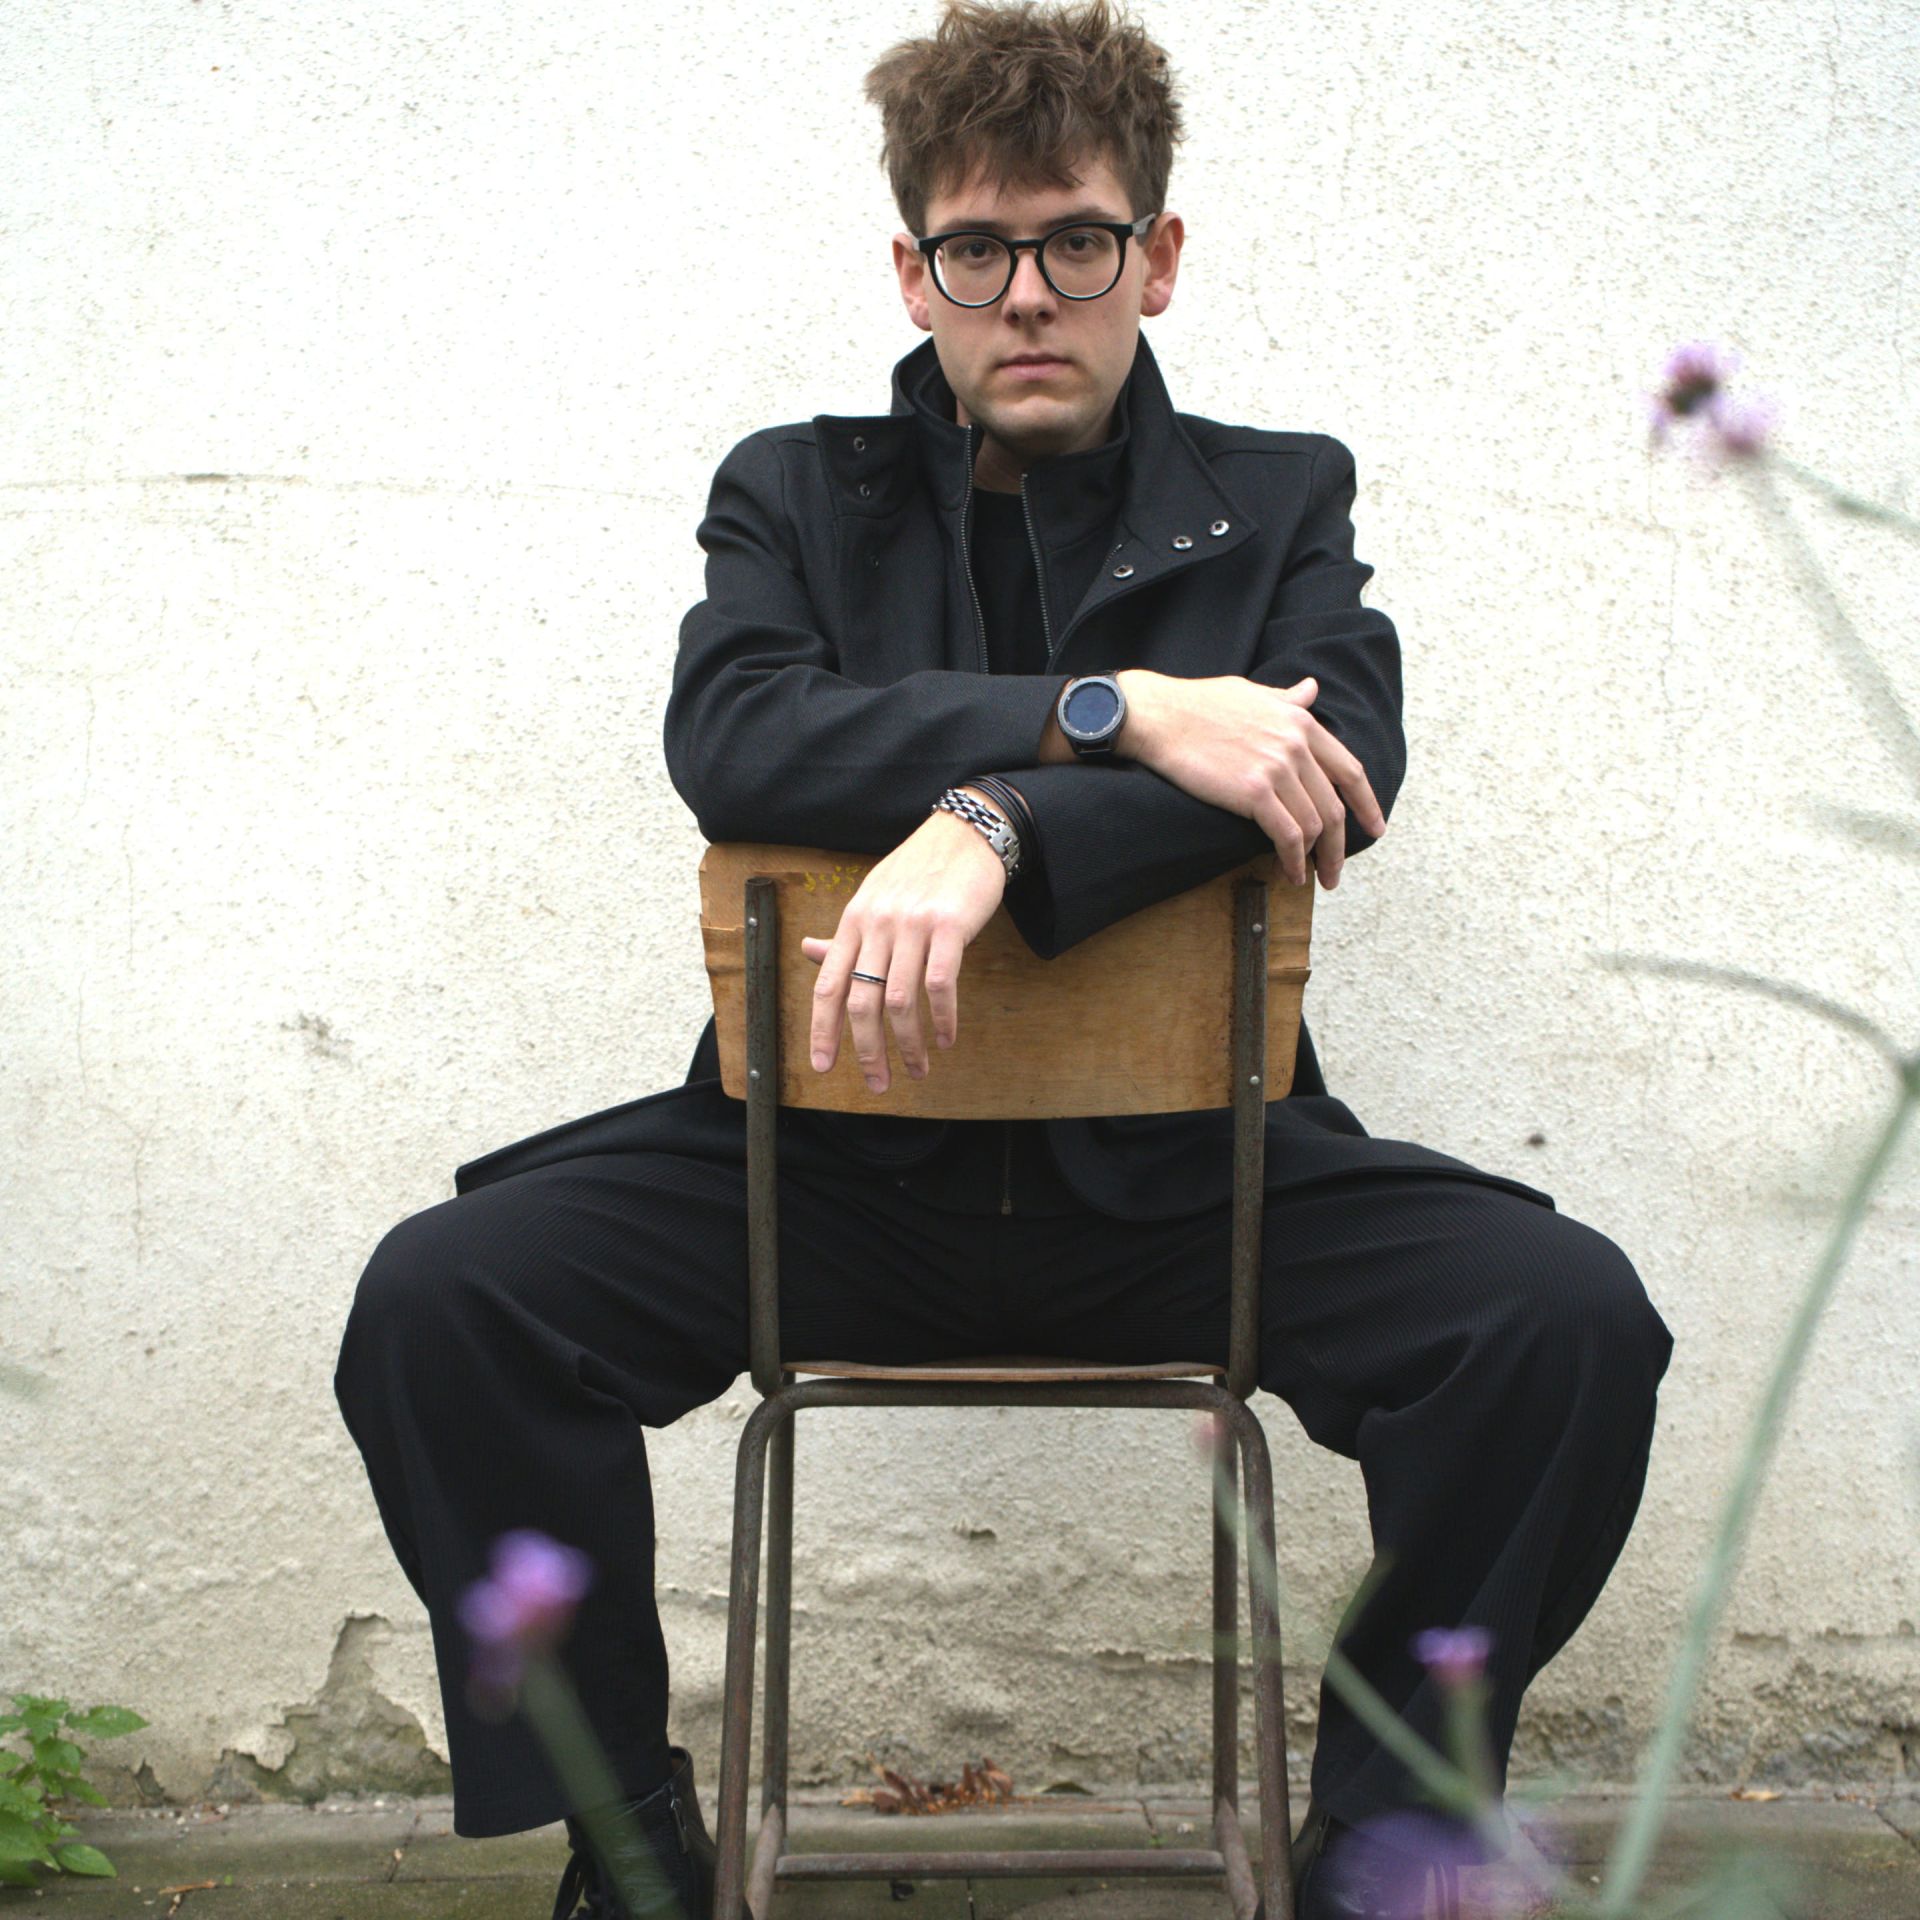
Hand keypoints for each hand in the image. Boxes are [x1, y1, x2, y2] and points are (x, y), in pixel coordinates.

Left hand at [800, 801, 1007, 1092]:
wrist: (965, 834)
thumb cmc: (917, 870)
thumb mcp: (872, 897)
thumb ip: (844, 933)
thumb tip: (809, 951)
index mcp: (853, 921)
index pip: (828, 985)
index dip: (822, 1031)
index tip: (822, 1066)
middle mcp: (877, 924)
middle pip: (862, 1002)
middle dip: (868, 1051)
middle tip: (878, 1083)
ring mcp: (912, 925)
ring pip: (900, 1000)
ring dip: (909, 1044)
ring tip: (919, 1069)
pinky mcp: (949, 926)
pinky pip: (941, 984)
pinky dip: (943, 1019)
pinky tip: (947, 1038)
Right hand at [1114, 670, 1386, 886]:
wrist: (1159, 715)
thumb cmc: (1197, 704)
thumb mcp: (1252, 693)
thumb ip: (1287, 699)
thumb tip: (1310, 690)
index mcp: (1301, 721)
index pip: (1349, 769)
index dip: (1366, 804)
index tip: (1373, 828)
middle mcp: (1296, 744)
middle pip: (1334, 806)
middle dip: (1339, 845)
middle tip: (1336, 870)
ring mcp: (1277, 768)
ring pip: (1314, 825)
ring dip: (1317, 859)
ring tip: (1311, 878)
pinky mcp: (1254, 791)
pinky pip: (1288, 836)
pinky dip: (1294, 860)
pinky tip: (1291, 873)